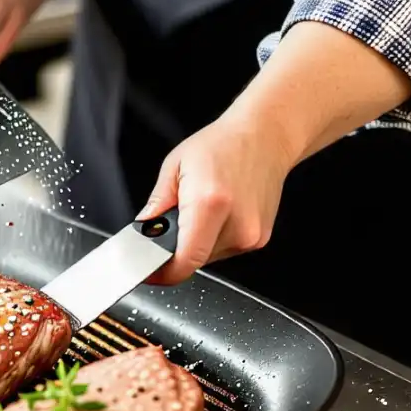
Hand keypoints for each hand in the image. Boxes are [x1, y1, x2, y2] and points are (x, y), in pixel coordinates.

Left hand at [137, 111, 294, 284]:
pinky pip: (224, 250)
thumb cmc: (223, 145)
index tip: (150, 271)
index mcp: (210, 204)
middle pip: (193, 260)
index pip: (185, 261)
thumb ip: (156, 203)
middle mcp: (237, 224)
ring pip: (208, 257)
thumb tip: (144, 229)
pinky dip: (212, 238)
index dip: (164, 273)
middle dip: (175, 249)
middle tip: (173, 222)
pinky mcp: (260, 239)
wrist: (265, 137)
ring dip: (195, 243)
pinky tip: (217, 213)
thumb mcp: (175, 166)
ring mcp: (252, 235)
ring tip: (200, 210)